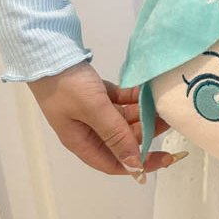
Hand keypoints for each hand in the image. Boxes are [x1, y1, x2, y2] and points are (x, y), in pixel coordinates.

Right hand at [27, 59, 176, 182]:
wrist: (49, 53)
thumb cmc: (67, 85)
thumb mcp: (93, 111)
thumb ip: (116, 135)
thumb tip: (134, 165)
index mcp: (82, 142)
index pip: (115, 163)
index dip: (141, 164)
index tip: (166, 158)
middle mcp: (88, 130)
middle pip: (123, 140)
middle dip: (146, 133)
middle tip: (168, 120)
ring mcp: (93, 111)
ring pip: (125, 120)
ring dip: (143, 114)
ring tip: (163, 106)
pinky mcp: (98, 93)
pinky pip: (122, 101)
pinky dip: (135, 98)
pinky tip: (149, 92)